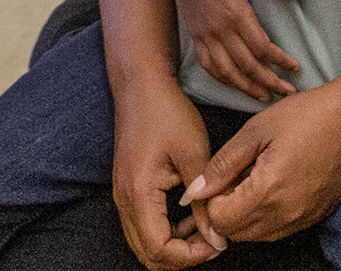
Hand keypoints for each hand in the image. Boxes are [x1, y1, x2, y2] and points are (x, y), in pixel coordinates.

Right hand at [112, 80, 223, 268]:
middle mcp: (125, 199)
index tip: (216, 243)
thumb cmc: (167, 114)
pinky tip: (189, 218)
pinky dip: (165, 233)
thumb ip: (204, 202)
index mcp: (140, 192)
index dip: (190, 256)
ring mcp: (123, 195)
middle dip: (182, 258)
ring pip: (143, 243)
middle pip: (147, 255)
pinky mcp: (128, 188)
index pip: (159, 249)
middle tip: (211, 241)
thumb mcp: (194, 155)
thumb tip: (217, 239)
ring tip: (203, 230)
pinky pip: (142, 226)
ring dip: (173, 247)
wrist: (141, 87)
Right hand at [156, 0, 304, 101]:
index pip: (261, 48)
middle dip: (269, 82)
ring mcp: (206, 36)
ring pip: (227, 71)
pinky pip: (208, 65)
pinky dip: (222, 79)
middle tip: (288, 92)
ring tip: (263, 97)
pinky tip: (233, 84)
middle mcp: (220, 30)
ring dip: (246, 87)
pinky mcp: (196, 36)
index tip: (295, 68)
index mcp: (235, 14)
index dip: (280, 61)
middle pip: (247, 66)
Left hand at [184, 83, 340, 243]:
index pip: (221, 221)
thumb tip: (196, 191)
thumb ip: (222, 166)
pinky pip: (280, 229)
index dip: (209, 201)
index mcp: (269, 192)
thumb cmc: (306, 116)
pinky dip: (265, 216)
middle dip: (224, 210)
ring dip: (244, 215)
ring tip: (249, 179)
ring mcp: (305, 218)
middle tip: (231, 177)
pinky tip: (269, 185)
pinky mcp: (318, 216)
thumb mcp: (255, 131)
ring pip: (258, 235)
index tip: (215, 178)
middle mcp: (288, 214)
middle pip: (236, 233)